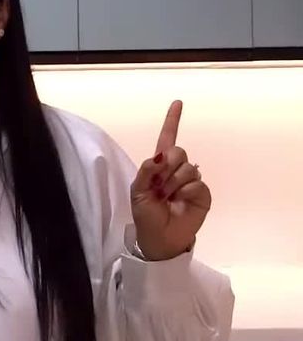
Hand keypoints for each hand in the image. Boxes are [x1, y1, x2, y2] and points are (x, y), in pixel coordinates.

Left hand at [129, 100, 210, 259]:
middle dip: (166, 168)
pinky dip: (185, 192)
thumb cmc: (146, 215)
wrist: (159, 238)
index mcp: (159, 166)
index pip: (167, 138)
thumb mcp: (137, 192)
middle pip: (178, 151)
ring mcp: (191, 181)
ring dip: (173, 184)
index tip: (178, 102)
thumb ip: (146, 170)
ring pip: (187, 168)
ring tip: (167, 199)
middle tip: (158, 187)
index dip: (172, 120)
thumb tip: (161, 154)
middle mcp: (176, 170)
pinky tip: (180, 202)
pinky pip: (196, 183)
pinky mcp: (202, 193)